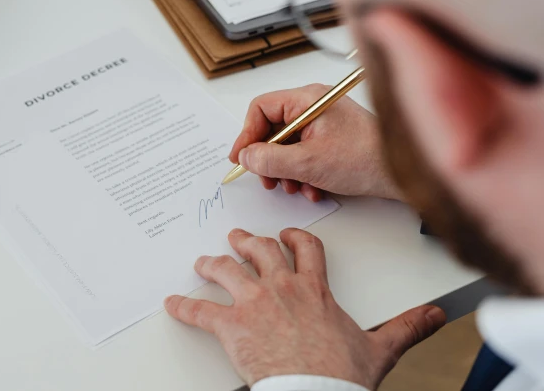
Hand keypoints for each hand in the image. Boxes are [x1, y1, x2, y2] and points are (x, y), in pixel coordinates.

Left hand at [165, 228, 445, 388]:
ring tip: (202, 262)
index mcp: (314, 289)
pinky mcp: (231, 327)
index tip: (286, 235)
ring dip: (212, 264)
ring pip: (226, 270)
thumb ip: (407, 326)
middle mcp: (282, 287)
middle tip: (236, 237)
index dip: (293, 237)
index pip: (305, 248)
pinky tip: (171, 304)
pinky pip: (201, 311)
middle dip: (246, 241)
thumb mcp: (380, 347)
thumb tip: (436, 316)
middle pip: (259, 250)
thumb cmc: (341, 373)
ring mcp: (253, 303)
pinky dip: (183, 308)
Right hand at [228, 84, 400, 201]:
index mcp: (308, 99)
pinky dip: (302, 173)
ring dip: (286, 171)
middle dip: (268, 158)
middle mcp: (315, 106)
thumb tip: (246, 157)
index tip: (241, 158)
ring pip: (287, 144)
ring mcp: (324, 122)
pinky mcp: (332, 139)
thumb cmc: (366, 159)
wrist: (403, 174)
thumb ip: (270, 160)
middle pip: (273, 128)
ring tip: (294, 188)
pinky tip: (312, 189)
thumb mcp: (308, 163)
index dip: (247, 134)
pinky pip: (303, 152)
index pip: (261, 108)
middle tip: (266, 179)